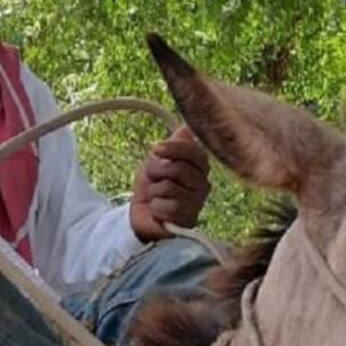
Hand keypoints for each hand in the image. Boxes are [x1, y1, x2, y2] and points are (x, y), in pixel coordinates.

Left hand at [129, 126, 210, 240]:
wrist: (141, 213)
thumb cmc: (153, 184)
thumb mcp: (159, 159)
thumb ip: (174, 143)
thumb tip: (188, 124)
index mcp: (200, 166)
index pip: (194, 151)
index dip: (173, 148)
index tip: (155, 149)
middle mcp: (204, 184)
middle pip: (178, 169)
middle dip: (156, 172)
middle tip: (153, 179)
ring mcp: (197, 203)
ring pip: (169, 188)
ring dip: (154, 191)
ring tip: (156, 196)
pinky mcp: (188, 221)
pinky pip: (168, 208)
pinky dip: (156, 208)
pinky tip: (158, 211)